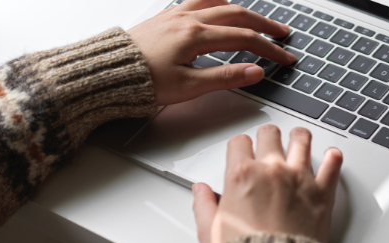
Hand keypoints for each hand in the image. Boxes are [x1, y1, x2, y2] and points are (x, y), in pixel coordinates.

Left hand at [127, 0, 295, 105]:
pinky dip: (214, 1)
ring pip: (216, 1)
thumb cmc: (139, 82)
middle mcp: (187, 19)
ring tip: (254, 18)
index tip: (284, 58)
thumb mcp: (189, 87)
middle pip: (237, 15)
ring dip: (240, 9)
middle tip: (282, 34)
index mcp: (196, 36)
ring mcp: (174, 15)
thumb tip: (255, 72)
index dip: (270, 49)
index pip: (245, 39)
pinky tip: (217, 8)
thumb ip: (226, 77)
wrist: (104, 74)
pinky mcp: (164, 18)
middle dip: (263, 25)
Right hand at [191, 125, 342, 242]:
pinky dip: (333, 157)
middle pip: (270, 133)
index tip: (244, 152)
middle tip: (269, 144)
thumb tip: (201, 192)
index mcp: (242, 175)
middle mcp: (271, 170)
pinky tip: (330, 156)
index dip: (240, 146)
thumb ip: (204, 206)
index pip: (239, 142)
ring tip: (298, 140)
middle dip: (267, 137)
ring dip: (299, 137)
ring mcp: (299, 178)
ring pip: (302, 138)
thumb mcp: (211, 232)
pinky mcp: (322, 191)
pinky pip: (333, 163)